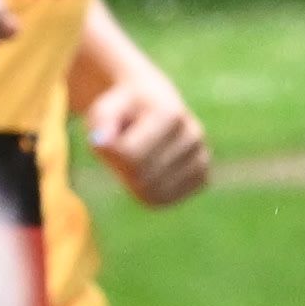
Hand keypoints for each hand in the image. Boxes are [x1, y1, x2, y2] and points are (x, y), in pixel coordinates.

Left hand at [81, 68, 212, 207]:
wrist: (152, 105)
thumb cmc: (123, 110)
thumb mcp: (105, 108)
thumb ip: (101, 122)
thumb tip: (102, 142)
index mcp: (171, 113)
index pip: (131, 156)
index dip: (110, 153)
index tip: (110, 137)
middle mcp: (193, 134)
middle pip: (143, 177)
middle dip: (121, 169)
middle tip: (121, 149)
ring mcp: (201, 156)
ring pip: (155, 193)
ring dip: (134, 181)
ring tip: (137, 157)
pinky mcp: (203, 176)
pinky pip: (165, 200)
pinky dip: (150, 191)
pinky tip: (150, 170)